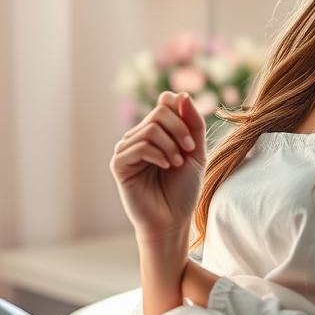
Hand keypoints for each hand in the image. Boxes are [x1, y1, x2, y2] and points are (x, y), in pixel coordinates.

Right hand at [110, 92, 206, 239]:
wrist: (173, 221)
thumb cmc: (183, 190)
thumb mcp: (196, 153)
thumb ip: (193, 124)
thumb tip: (181, 94)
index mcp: (155, 133)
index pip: (165, 103)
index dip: (182, 113)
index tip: (193, 138)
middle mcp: (138, 137)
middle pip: (160, 112)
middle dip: (180, 129)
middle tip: (189, 150)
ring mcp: (126, 149)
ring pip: (151, 128)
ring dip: (171, 145)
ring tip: (177, 163)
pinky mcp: (119, 164)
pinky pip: (139, 145)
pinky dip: (158, 154)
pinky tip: (165, 166)